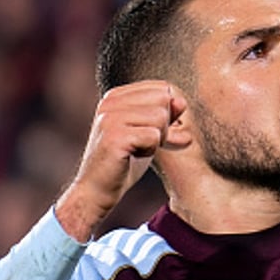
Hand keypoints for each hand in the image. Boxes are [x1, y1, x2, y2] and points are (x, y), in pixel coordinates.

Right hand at [55, 81, 187, 241]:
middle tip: (141, 143)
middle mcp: (110, 101)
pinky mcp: (114, 136)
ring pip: (161, 118)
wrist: (97, 190)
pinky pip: (153, 136)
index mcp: (116, 95)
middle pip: (164, 100)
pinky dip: (149, 151)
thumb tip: (182, 102)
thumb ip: (165, 115)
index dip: (167, 113)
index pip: (162, 89)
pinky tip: (131, 156)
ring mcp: (110, 117)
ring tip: (135, 149)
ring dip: (155, 140)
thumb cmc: (124, 161)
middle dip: (162, 126)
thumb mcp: (148, 133)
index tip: (149, 132)